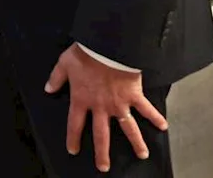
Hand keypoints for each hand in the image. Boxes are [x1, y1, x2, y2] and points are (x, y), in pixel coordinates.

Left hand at [45, 44, 167, 171]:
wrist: (107, 46)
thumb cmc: (85, 53)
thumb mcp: (64, 63)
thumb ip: (56, 78)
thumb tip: (48, 89)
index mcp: (82, 99)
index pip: (75, 124)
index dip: (73, 138)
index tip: (73, 150)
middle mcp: (100, 106)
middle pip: (101, 135)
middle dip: (102, 152)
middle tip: (104, 167)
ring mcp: (119, 103)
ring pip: (128, 128)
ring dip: (136, 142)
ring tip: (142, 155)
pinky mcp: (134, 96)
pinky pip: (147, 109)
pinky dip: (156, 118)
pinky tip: (164, 127)